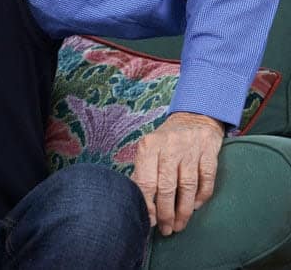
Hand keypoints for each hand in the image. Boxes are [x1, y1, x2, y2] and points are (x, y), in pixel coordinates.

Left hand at [130, 112, 224, 235]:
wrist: (194, 117)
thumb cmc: (166, 140)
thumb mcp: (150, 149)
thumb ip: (143, 171)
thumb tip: (137, 200)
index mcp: (149, 146)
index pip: (145, 181)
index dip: (147, 204)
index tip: (149, 221)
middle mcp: (168, 147)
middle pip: (166, 187)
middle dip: (166, 213)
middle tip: (166, 230)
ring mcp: (190, 149)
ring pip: (187, 186)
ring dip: (184, 210)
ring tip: (179, 225)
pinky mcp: (209, 153)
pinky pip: (206, 180)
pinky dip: (201, 197)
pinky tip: (196, 207)